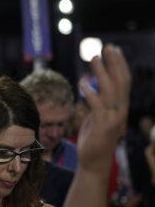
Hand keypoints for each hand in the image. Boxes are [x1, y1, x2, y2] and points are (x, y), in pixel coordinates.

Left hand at [77, 45, 130, 172]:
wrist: (94, 160)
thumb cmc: (94, 137)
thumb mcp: (97, 115)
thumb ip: (98, 102)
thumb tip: (93, 86)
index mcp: (121, 107)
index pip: (124, 81)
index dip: (120, 64)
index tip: (113, 49)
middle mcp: (120, 110)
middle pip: (121, 81)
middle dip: (114, 63)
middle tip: (107, 46)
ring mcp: (112, 118)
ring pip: (109, 90)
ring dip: (101, 72)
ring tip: (94, 58)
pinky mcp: (102, 126)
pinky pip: (96, 106)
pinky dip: (90, 93)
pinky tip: (82, 83)